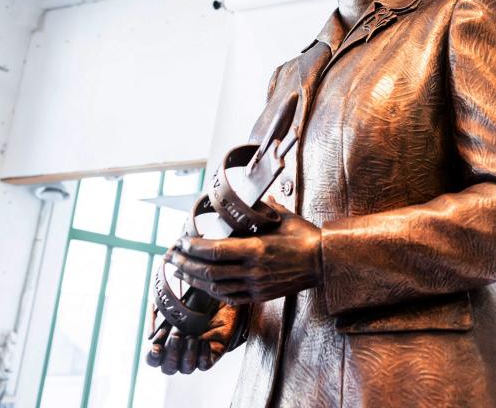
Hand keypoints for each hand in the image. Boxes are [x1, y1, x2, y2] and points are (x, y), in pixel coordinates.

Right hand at [146, 301, 239, 374]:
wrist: (217, 289)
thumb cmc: (193, 294)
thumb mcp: (172, 302)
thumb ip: (159, 318)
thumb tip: (153, 338)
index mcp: (167, 339)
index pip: (154, 359)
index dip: (152, 358)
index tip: (156, 348)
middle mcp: (181, 349)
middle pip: (168, 368)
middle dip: (171, 355)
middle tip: (176, 335)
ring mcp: (197, 351)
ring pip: (186, 369)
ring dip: (187, 355)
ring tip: (192, 337)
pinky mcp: (214, 350)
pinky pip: (205, 365)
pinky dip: (202, 356)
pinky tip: (204, 341)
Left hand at [167, 201, 321, 304]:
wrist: (324, 263)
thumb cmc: (305, 237)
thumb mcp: (284, 217)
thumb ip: (265, 208)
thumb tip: (256, 197)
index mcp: (256, 249)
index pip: (215, 251)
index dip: (193, 247)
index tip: (181, 240)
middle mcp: (253, 270)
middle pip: (209, 271)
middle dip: (185, 264)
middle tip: (171, 255)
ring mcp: (255, 286)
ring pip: (215, 287)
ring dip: (193, 278)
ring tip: (179, 269)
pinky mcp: (259, 296)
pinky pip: (229, 297)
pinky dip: (212, 291)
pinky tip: (203, 284)